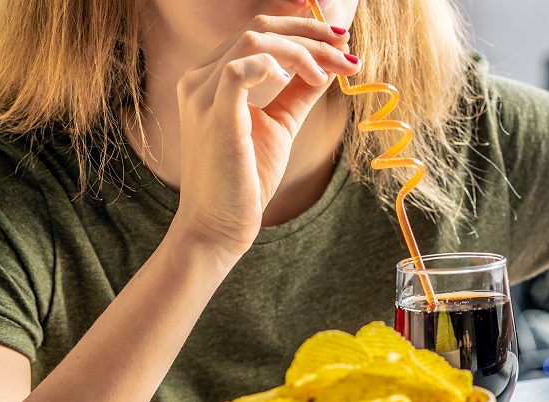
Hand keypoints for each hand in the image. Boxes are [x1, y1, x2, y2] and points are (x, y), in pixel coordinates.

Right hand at [170, 15, 360, 258]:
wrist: (218, 225)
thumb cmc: (244, 180)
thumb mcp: (279, 126)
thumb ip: (297, 94)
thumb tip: (327, 68)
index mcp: (212, 78)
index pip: (258, 32)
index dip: (303, 30)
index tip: (342, 44)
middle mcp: (201, 78)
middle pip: (259, 28)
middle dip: (311, 34)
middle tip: (347, 50)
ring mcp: (202, 94)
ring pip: (254, 40)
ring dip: (303, 50)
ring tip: (331, 72)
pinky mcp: (214, 115)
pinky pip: (238, 69)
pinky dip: (275, 65)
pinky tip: (302, 79)